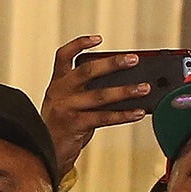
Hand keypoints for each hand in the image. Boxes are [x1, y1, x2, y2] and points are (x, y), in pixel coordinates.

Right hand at [42, 36, 157, 180]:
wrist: (46, 153)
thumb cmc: (64, 126)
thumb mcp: (70, 103)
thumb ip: (89, 92)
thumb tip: (127, 84)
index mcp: (58, 82)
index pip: (63, 55)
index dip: (79, 44)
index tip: (98, 39)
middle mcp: (59, 92)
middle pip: (87, 71)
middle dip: (112, 63)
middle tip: (134, 60)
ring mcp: (66, 108)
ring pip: (100, 95)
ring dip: (126, 91)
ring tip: (144, 88)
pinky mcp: (74, 125)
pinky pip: (104, 117)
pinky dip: (124, 114)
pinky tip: (138, 112)